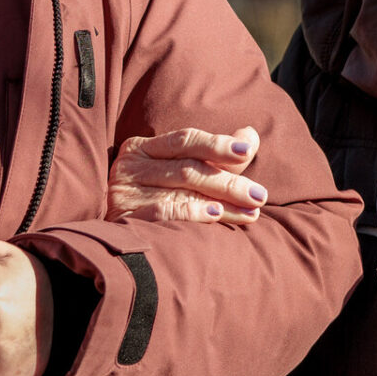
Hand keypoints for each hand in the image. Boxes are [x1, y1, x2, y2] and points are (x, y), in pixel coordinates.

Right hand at [107, 126, 265, 224]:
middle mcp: (131, 166)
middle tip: (260, 195)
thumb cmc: (157, 198)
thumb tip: (250, 134)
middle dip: (228, 181)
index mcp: (143, 148)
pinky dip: (192, 213)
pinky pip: (162, 213)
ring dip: (222, 201)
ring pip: (180, 190)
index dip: (217, 144)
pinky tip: (216, 215)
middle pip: (187, 168)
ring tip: (251, 212)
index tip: (248, 151)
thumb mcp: (181, 171)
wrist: (116, 241)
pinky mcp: (124, 218)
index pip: (185, 140)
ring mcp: (125, 193)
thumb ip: (217, 155)